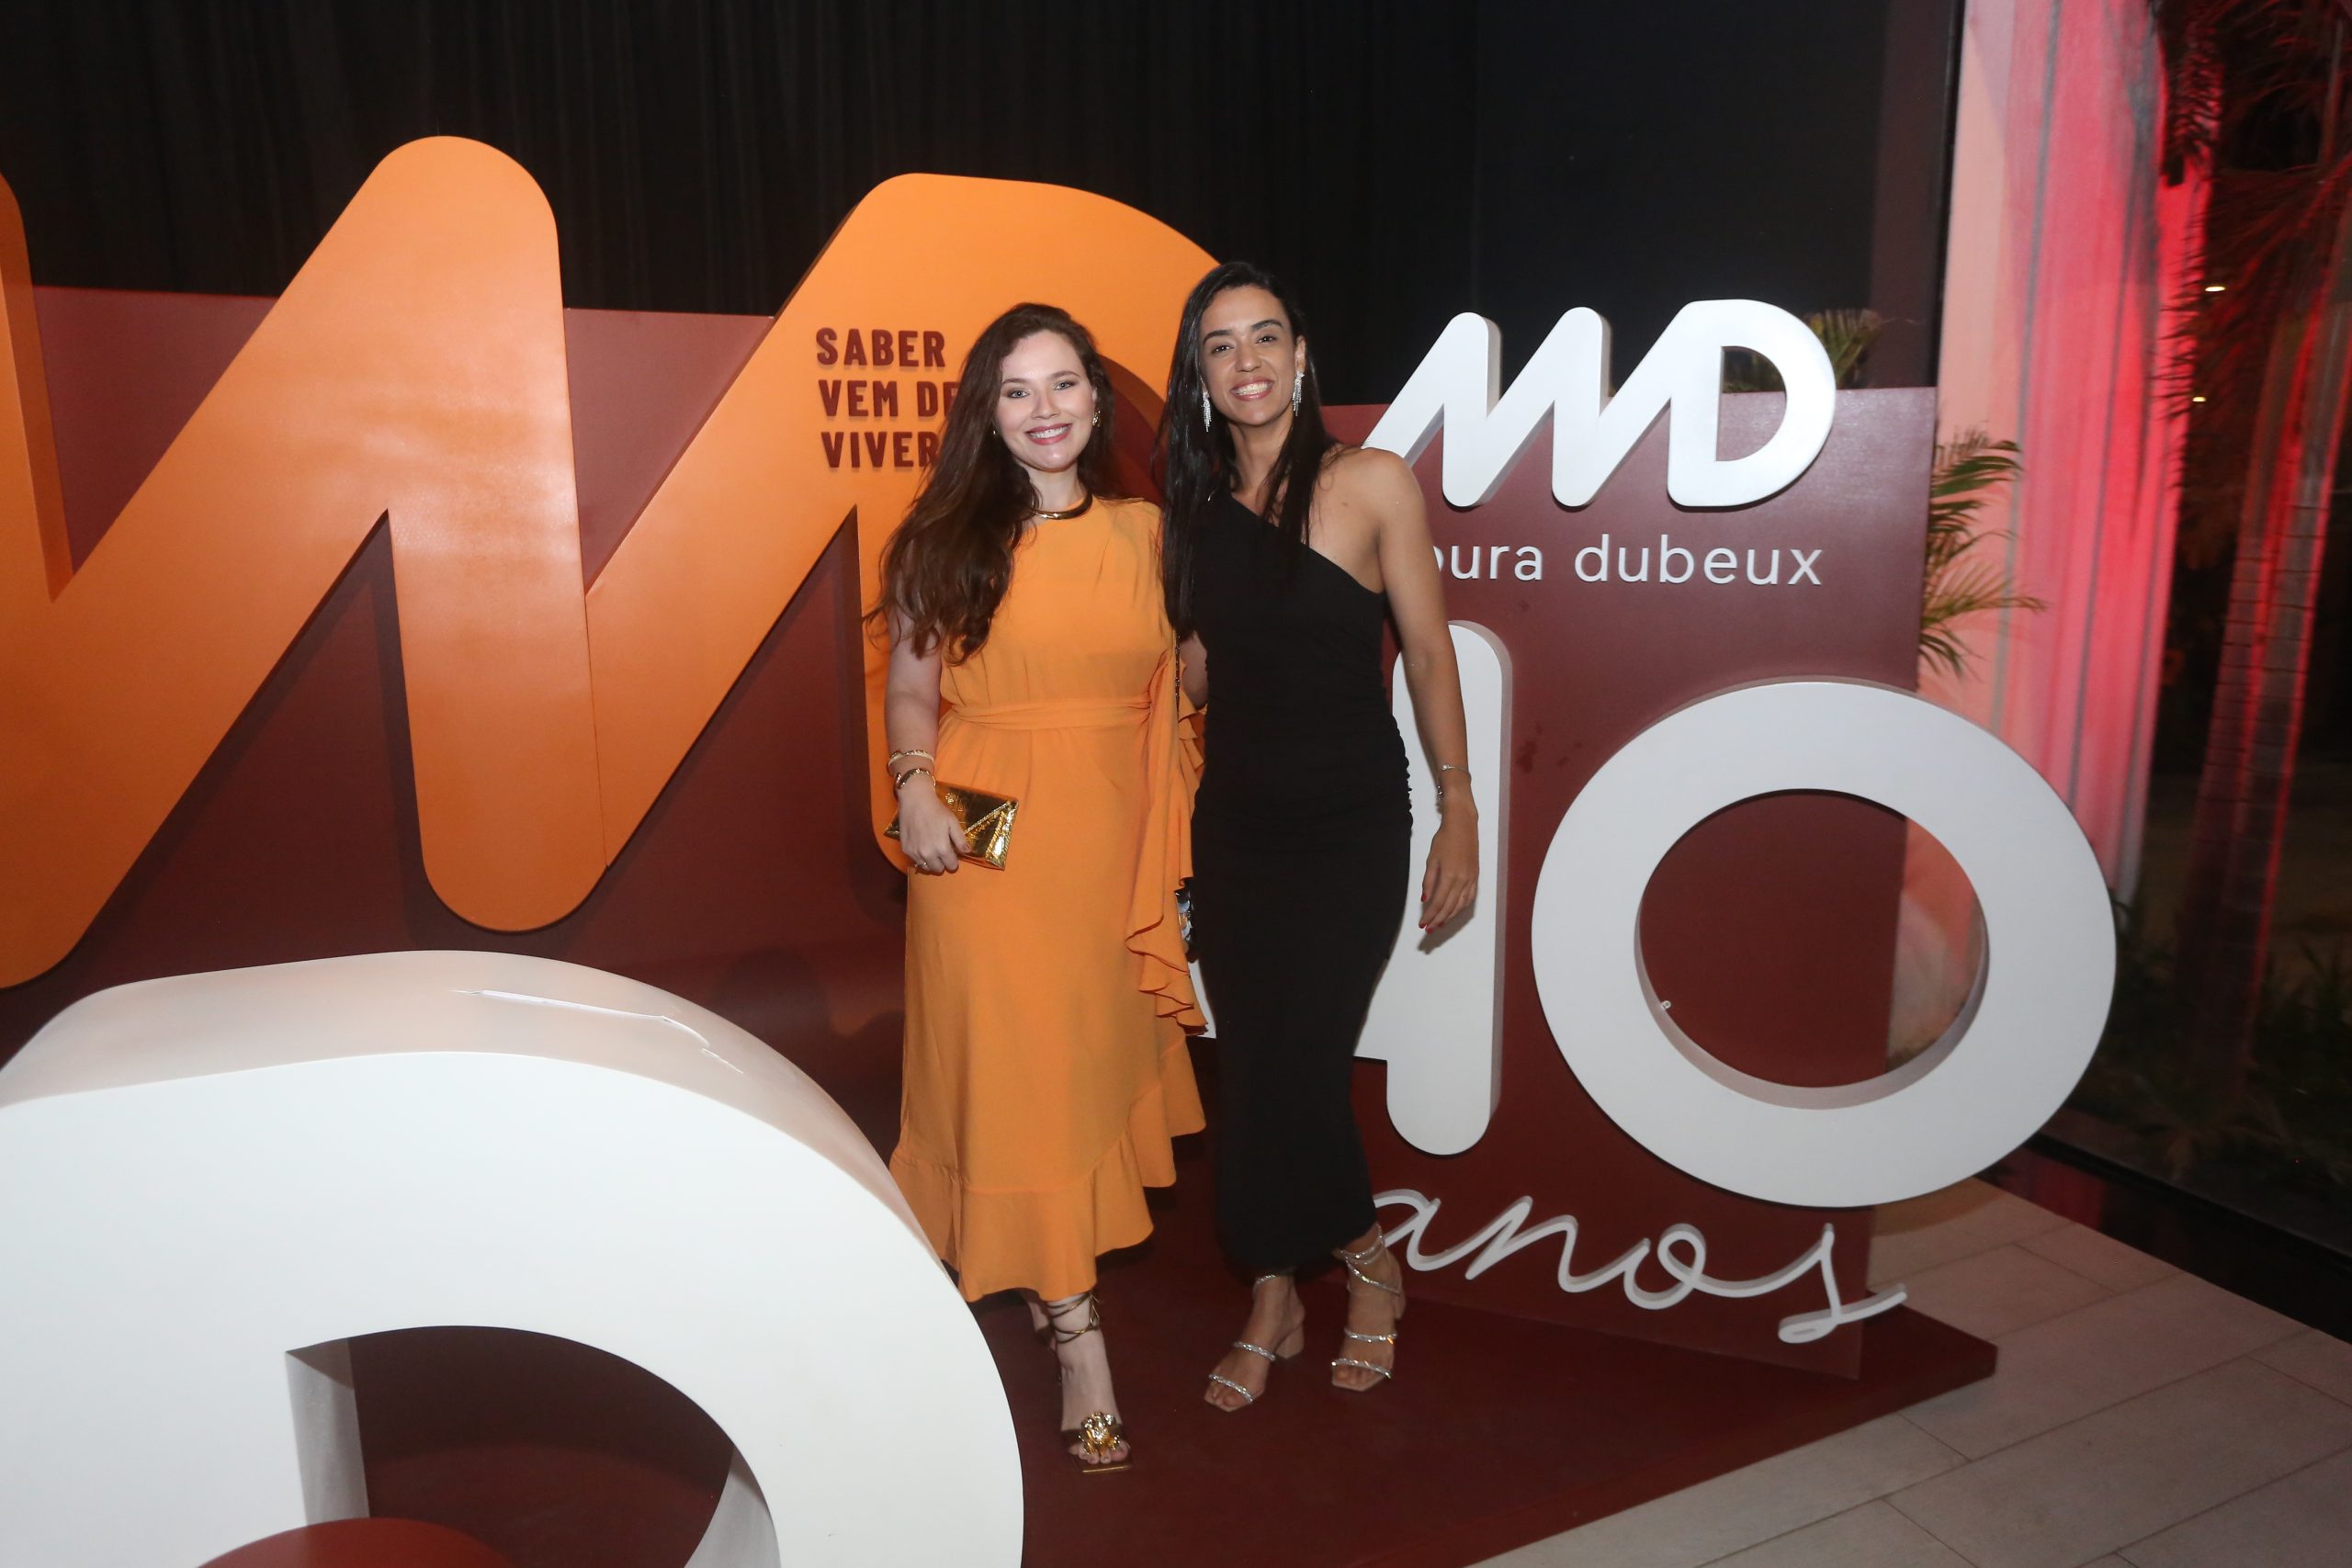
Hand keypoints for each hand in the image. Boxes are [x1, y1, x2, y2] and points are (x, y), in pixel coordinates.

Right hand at [898, 786, 963, 874]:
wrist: (915, 801)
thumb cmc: (937, 810)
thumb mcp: (953, 823)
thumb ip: (960, 840)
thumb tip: (968, 852)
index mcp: (942, 848)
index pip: (951, 866)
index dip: (954, 860)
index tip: (952, 853)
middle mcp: (928, 854)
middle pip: (938, 869)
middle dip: (942, 862)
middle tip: (942, 851)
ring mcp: (915, 853)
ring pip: (926, 867)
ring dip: (931, 862)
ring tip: (931, 850)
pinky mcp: (905, 849)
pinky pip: (915, 860)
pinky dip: (919, 857)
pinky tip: (921, 846)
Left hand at [1419, 805, 1477, 929]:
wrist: (1462, 825)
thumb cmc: (1444, 839)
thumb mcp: (1432, 860)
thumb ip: (1429, 881)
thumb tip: (1425, 899)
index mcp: (1450, 877)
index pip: (1438, 903)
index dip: (1430, 916)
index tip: (1422, 924)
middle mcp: (1462, 881)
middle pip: (1449, 907)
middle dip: (1438, 920)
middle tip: (1429, 929)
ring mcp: (1471, 879)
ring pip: (1461, 905)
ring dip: (1450, 916)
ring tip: (1440, 923)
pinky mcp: (1476, 876)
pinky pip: (1469, 898)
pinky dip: (1461, 907)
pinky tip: (1455, 911)